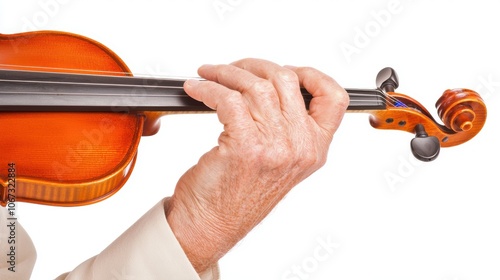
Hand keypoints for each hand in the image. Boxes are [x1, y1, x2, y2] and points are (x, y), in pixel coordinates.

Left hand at [166, 58, 347, 271]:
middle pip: (286, 80)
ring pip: (255, 86)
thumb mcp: (279, 163)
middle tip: (229, 69)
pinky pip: (227, 99)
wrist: (211, 226)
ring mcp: (276, 147)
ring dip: (225, 73)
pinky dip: (207, 88)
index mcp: (314, 149)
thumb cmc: (237, 196)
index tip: (285, 70)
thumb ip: (286, 128)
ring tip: (208, 76)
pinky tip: (197, 90)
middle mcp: (300, 147)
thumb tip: (267, 85)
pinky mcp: (246, 146)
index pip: (334, 99)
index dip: (311, 75)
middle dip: (252, 66)